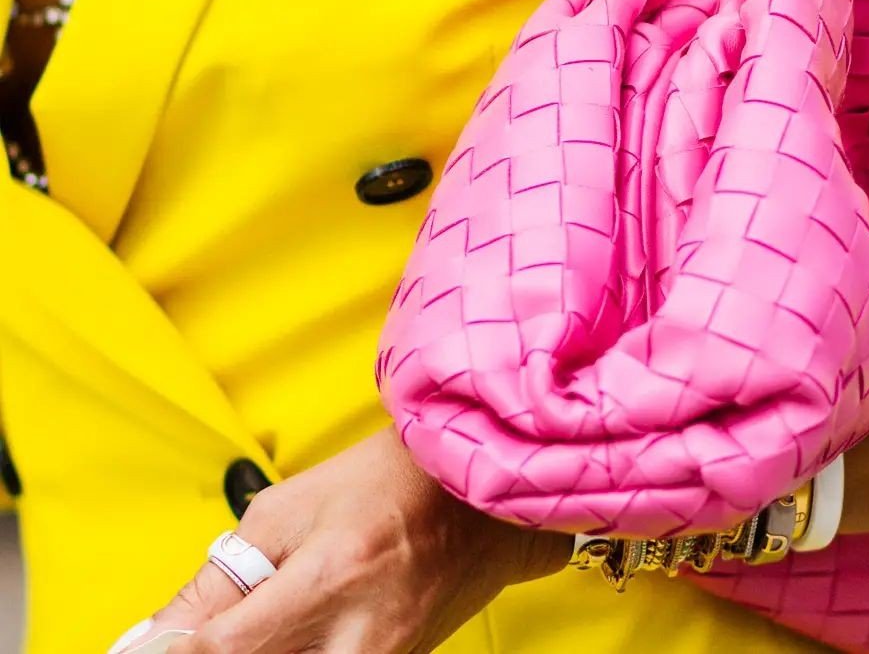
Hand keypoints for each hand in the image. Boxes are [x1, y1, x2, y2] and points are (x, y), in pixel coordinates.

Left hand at [140, 427, 571, 652]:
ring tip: (263, 619)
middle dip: (222, 648)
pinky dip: (294, 653)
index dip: (174, 648)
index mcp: (329, 579)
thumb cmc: (386, 482)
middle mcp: (359, 638)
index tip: (149, 645)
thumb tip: (159, 635)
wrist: (469, 493)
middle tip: (221, 624)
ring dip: (261, 650)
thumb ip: (220, 579)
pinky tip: (289, 633)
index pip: (220, 649)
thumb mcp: (287, 509)